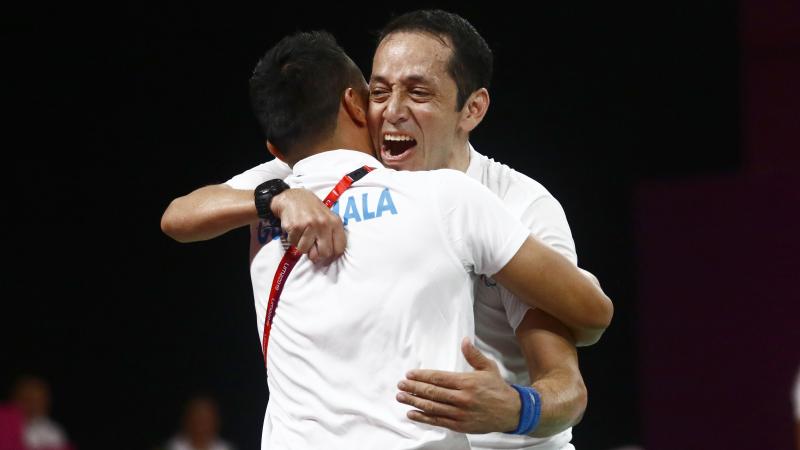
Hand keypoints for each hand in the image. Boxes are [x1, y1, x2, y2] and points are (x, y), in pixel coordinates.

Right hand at [270, 188, 345, 263]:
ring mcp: (310, 225)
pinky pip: (294, 243)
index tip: (325, 256)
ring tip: (302, 235)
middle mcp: (324, 223)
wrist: (293, 197)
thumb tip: (327, 258)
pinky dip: (293, 239)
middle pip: (324, 253)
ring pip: (306, 250)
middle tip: (311, 248)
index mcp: (335, 222)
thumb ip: (331, 235)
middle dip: (317, 255)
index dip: (331, 256)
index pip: (339, 249)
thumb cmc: (312, 210)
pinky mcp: (296, 226)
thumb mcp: (328, 218)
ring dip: (302, 246)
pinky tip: (295, 230)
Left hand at [396, 337, 520, 433]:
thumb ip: (474, 355)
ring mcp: (459, 413)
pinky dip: (423, 417)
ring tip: (401, 397)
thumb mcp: (488, 368)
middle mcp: (461, 398)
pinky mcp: (459, 425)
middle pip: (432, 392)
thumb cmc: (498, 389)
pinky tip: (412, 413)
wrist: (511, 412)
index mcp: (466, 382)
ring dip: (414, 401)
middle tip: (400, 385)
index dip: (422, 376)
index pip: (438, 378)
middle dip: (413, 388)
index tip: (409, 374)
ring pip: (432, 407)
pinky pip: (438, 421)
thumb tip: (465, 340)